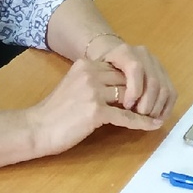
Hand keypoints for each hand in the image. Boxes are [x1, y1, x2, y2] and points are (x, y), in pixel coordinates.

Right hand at [28, 56, 162, 157]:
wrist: (36, 128)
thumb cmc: (53, 111)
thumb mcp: (73, 85)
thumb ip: (93, 80)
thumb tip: (119, 87)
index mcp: (85, 64)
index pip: (119, 68)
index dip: (133, 81)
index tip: (145, 89)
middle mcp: (90, 73)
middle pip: (127, 79)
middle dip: (142, 92)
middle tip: (155, 102)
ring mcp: (93, 91)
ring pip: (129, 96)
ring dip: (144, 107)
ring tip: (157, 113)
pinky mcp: (95, 111)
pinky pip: (125, 116)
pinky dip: (141, 122)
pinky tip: (151, 125)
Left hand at [97, 41, 176, 119]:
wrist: (110, 54)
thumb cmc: (100, 69)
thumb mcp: (95, 71)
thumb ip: (100, 82)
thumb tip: (106, 102)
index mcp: (125, 51)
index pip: (136, 68)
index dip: (134, 90)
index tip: (126, 106)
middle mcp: (144, 54)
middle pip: (153, 81)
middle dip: (147, 103)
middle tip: (138, 117)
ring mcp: (156, 63)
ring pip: (165, 88)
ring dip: (157, 108)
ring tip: (145, 120)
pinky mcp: (165, 73)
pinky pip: (172, 92)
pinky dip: (166, 108)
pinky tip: (157, 119)